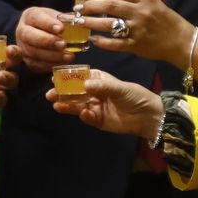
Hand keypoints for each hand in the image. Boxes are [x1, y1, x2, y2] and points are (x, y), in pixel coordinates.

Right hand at [15, 6, 70, 73]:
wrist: (36, 33)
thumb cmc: (48, 23)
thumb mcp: (54, 16)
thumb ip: (63, 19)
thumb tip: (78, 23)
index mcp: (29, 16)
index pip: (36, 17)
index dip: (48, 23)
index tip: (61, 29)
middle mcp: (22, 31)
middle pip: (29, 36)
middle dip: (47, 41)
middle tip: (63, 44)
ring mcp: (22, 47)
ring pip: (33, 53)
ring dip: (52, 56)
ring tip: (68, 56)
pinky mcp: (27, 60)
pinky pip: (36, 65)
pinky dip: (50, 65)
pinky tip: (62, 62)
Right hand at [46, 68, 163, 139]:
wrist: (148, 116)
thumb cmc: (135, 96)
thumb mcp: (119, 88)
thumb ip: (102, 87)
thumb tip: (85, 84)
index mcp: (100, 80)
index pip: (81, 76)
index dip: (68, 77)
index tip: (56, 77)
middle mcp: (95, 93)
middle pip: (75, 92)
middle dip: (62, 93)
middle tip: (50, 94)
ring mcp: (96, 107)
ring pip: (78, 105)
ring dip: (67, 105)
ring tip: (56, 104)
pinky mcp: (98, 120)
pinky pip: (87, 117)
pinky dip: (84, 116)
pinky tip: (82, 113)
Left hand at [81, 0, 193, 64]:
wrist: (182, 41)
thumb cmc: (164, 20)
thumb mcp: (151, 3)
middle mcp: (141, 12)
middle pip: (110, 5)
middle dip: (90, 6)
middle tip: (77, 9)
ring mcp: (139, 29)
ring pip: (109, 24)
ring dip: (91, 22)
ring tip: (79, 22)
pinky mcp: (138, 46)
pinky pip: (116, 44)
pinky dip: (103, 42)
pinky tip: (94, 40)